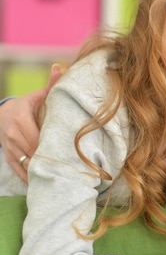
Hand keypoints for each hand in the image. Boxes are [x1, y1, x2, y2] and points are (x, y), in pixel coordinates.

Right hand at [0, 64, 62, 181]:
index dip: (50, 147)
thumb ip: (50, 85)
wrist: (1, 114)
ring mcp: (8, 147)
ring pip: (25, 163)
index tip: (67, 155)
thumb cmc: (26, 105)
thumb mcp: (36, 95)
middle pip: (32, 151)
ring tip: (59, 181)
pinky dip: (30, 179)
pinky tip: (42, 186)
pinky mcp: (7, 157)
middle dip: (49, 161)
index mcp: (20, 119)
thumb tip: (60, 68)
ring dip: (41, 173)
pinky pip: (18, 170)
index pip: (36, 136)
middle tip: (69, 173)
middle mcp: (12, 134)